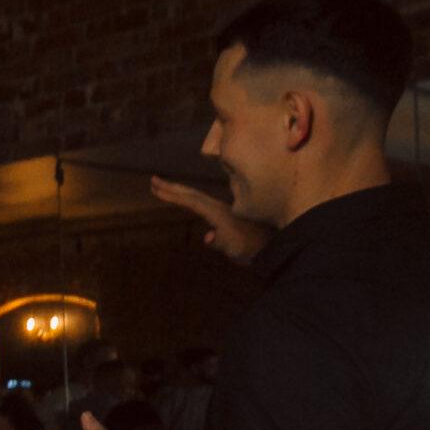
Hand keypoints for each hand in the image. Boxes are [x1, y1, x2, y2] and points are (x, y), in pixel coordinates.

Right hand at [151, 176, 271, 264]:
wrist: (275, 246)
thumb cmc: (253, 249)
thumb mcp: (237, 248)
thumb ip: (222, 242)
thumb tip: (208, 237)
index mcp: (218, 213)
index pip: (191, 201)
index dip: (173, 195)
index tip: (155, 188)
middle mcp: (219, 208)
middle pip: (192, 194)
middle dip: (172, 187)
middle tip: (154, 180)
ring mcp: (223, 211)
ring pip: (197, 197)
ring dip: (180, 191)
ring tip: (165, 188)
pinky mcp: (226, 216)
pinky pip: (202, 204)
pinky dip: (190, 199)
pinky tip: (187, 200)